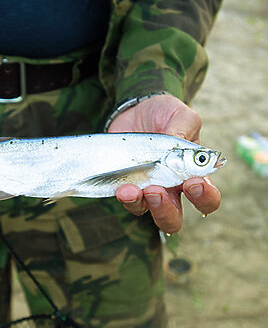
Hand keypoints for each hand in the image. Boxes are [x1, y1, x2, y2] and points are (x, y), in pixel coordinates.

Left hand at [108, 94, 220, 233]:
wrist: (133, 109)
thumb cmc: (163, 113)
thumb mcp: (179, 115)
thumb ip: (183, 131)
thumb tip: (179, 150)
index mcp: (192, 174)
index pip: (206, 198)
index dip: (204, 198)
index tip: (193, 183)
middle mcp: (170, 188)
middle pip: (174, 218)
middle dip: (167, 212)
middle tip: (158, 191)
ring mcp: (146, 188)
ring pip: (148, 213)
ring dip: (141, 204)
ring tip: (135, 189)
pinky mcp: (125, 184)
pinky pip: (127, 200)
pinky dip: (125, 197)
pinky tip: (122, 188)